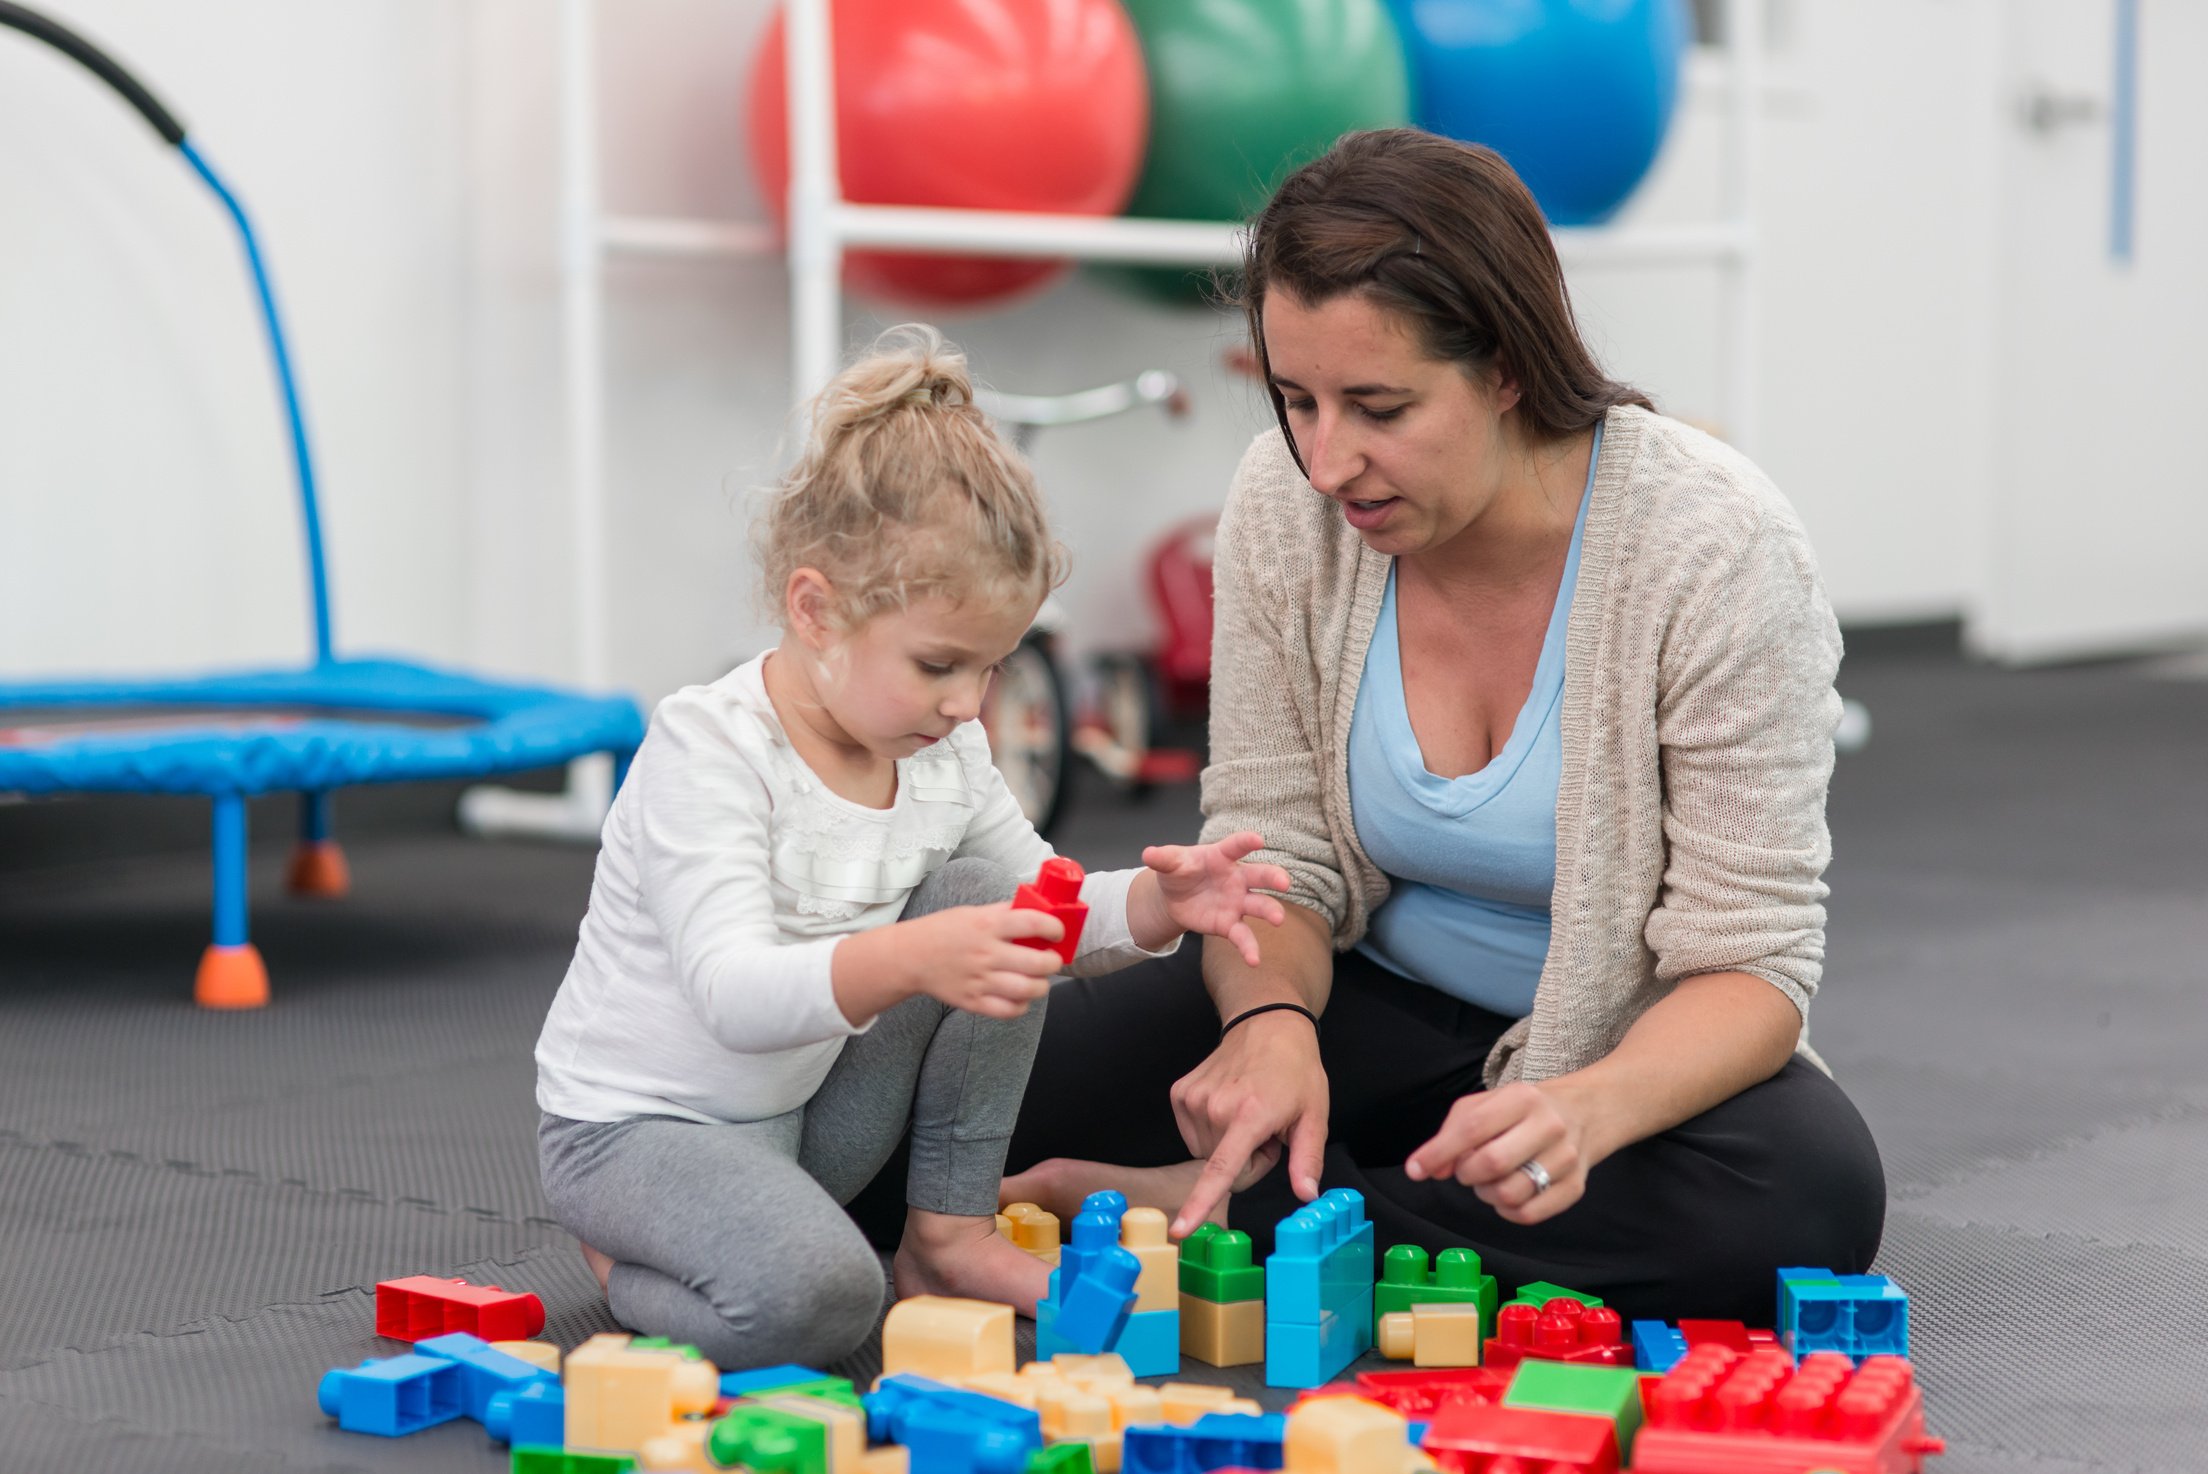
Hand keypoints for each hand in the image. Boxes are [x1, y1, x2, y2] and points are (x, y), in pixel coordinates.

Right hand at [892, 903, 1064, 1019]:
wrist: (911, 956)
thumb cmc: (945, 931)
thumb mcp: (974, 912)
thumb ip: (1005, 912)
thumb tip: (1038, 909)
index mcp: (987, 925)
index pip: (1033, 923)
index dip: (1054, 928)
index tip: (1058, 933)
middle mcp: (986, 953)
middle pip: (1036, 963)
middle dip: (1054, 962)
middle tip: (1052, 959)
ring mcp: (979, 980)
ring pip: (1027, 989)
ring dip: (1041, 985)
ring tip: (1039, 979)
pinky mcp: (973, 1002)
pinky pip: (1008, 1010)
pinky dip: (1022, 1005)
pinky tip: (1020, 995)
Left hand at [1140, 832, 1293, 966]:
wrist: (1175, 897)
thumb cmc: (1179, 872)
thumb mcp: (1170, 864)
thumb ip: (1163, 859)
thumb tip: (1147, 854)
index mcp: (1222, 857)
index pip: (1236, 846)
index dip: (1246, 842)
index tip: (1257, 840)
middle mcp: (1237, 878)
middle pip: (1259, 876)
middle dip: (1273, 877)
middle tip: (1284, 882)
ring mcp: (1237, 902)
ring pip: (1259, 906)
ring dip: (1270, 911)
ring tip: (1278, 919)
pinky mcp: (1230, 925)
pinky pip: (1243, 936)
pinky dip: (1249, 948)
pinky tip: (1254, 961)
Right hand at [1167, 1011, 1327, 1236]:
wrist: (1265, 1024)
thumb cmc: (1295, 1071)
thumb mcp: (1314, 1115)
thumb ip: (1308, 1159)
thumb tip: (1307, 1195)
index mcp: (1251, 1115)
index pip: (1221, 1169)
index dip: (1201, 1203)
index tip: (1181, 1228)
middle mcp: (1216, 1108)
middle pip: (1225, 1171)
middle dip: (1247, 1159)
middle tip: (1266, 1129)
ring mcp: (1193, 1099)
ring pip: (1207, 1155)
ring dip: (1229, 1144)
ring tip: (1248, 1113)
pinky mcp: (1180, 1094)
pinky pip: (1193, 1135)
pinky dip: (1212, 1129)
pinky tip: (1228, 1103)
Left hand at [1404, 1081, 1588, 1225]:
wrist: (1585, 1112)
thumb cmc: (1524, 1111)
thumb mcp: (1486, 1106)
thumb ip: (1452, 1132)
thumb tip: (1429, 1169)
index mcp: (1522, 1098)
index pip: (1472, 1128)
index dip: (1438, 1152)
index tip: (1416, 1170)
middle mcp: (1549, 1126)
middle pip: (1491, 1163)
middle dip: (1466, 1173)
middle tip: (1467, 1168)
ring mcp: (1566, 1158)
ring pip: (1509, 1194)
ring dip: (1486, 1193)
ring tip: (1489, 1180)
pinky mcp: (1575, 1187)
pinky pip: (1528, 1214)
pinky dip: (1506, 1211)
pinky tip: (1507, 1195)